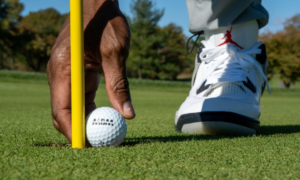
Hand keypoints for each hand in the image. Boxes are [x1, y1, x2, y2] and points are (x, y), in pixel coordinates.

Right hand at [46, 0, 134, 143]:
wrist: (97, 3)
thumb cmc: (105, 21)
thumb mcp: (115, 52)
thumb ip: (119, 84)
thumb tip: (127, 114)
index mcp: (64, 69)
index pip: (62, 109)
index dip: (73, 130)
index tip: (88, 145)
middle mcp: (59, 74)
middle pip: (64, 111)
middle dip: (79, 129)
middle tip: (99, 143)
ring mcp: (66, 74)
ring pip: (72, 106)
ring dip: (86, 120)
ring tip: (104, 133)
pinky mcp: (76, 73)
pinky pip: (79, 97)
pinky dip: (89, 109)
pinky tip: (103, 116)